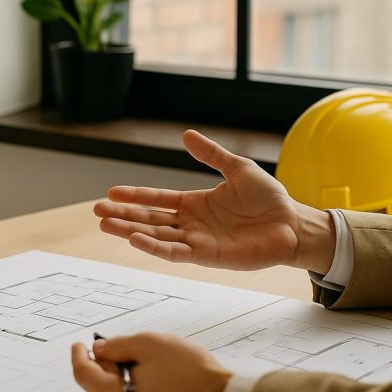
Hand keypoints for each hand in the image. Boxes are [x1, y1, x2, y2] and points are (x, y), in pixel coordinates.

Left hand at [71, 332, 230, 391]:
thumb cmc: (190, 373)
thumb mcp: (148, 344)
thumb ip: (116, 345)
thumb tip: (101, 348)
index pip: (83, 374)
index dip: (79, 354)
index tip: (79, 343)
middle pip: (97, 382)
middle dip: (106, 361)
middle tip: (122, 345)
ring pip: (111, 390)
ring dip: (119, 371)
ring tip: (144, 358)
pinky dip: (130, 382)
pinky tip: (150, 372)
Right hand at [94, 130, 336, 273]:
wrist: (293, 223)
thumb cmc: (269, 199)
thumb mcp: (237, 168)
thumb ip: (211, 154)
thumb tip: (185, 134)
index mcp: (195, 203)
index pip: (157, 199)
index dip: (135, 196)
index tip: (111, 193)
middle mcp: (191, 223)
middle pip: (149, 219)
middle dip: (123, 215)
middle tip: (97, 211)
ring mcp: (197, 241)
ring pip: (156, 236)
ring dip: (130, 230)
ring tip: (106, 224)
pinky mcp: (207, 256)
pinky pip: (175, 252)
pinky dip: (154, 247)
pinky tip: (135, 239)